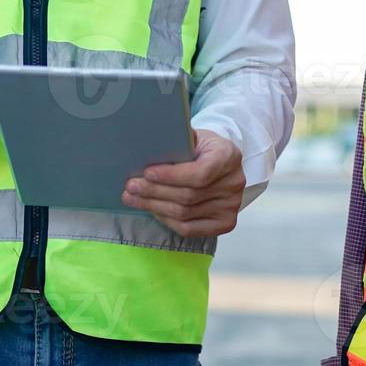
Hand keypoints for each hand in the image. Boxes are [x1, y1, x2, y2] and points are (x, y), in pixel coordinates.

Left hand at [121, 129, 244, 237]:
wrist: (220, 160)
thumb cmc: (201, 146)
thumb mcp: (192, 136)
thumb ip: (176, 143)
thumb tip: (146, 151)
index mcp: (228, 155)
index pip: (199, 173)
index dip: (171, 176)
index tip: (147, 173)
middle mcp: (234, 182)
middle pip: (189, 196)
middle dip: (155, 192)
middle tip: (131, 187)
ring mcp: (231, 206)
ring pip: (185, 214)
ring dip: (155, 207)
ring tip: (134, 198)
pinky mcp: (225, 223)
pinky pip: (190, 229)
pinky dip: (167, 221)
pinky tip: (152, 210)